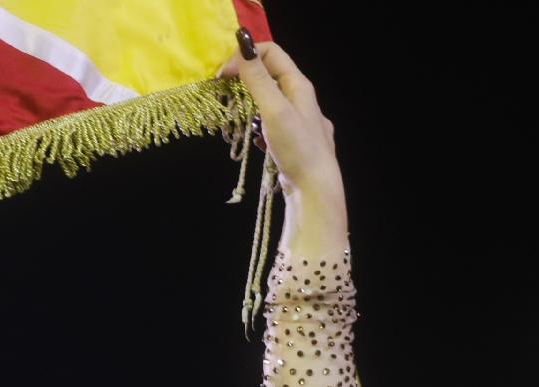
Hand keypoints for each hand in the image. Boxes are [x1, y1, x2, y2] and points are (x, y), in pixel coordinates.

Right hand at [218, 36, 345, 251]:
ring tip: (242, 121)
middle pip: (271, 76)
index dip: (245, 56)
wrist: (316, 192)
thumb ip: (258, 78)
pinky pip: (274, 127)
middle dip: (246, 81)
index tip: (223, 75)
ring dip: (252, 107)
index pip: (271, 52)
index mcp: (300, 87)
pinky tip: (258, 143)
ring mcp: (302, 124)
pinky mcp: (297, 144)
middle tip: (225, 94)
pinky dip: (261, 130)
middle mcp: (304, 101)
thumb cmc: (297, 148)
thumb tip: (242, 42)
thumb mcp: (274, 109)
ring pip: (271, 103)